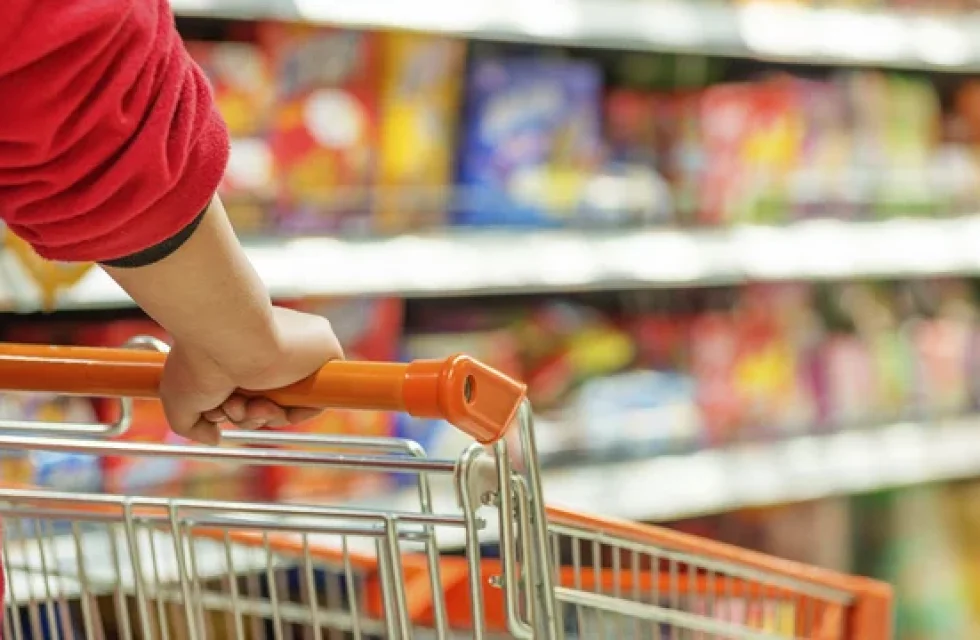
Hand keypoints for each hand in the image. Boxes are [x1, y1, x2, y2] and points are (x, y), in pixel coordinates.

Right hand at [159, 306, 343, 444]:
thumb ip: (193, 425)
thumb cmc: (198, 359)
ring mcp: (298, 352)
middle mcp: (270, 349)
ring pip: (289, 405)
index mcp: (242, 350)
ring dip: (263, 417)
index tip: (217, 411)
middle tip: (230, 407)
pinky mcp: (324, 352)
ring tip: (242, 402)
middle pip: (267, 403)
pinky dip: (296, 413)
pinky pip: (318, 399)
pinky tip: (270, 406)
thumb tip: (214, 437)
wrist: (228, 335)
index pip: (248, 393)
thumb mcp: (179, 398)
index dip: (233, 411)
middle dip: (245, 416)